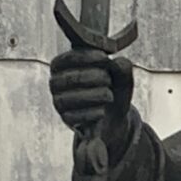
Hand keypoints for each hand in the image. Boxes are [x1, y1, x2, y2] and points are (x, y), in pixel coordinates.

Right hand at [50, 0, 134, 148]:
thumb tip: (121, 62)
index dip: (85, 56)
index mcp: (67, 64)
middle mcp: (57, 81)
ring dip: (95, 95)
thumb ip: (124, 69)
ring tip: (107, 96)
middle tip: (107, 79)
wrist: (112, 124)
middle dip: (93, 77)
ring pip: (71, 96)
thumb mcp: (124, 79)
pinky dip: (92, 112)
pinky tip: (100, 111)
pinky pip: (75, 114)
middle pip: (68, 76)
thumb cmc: (114, 92)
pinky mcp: (65, 119)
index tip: (104, 58)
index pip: (67, 57)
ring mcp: (59, 101)